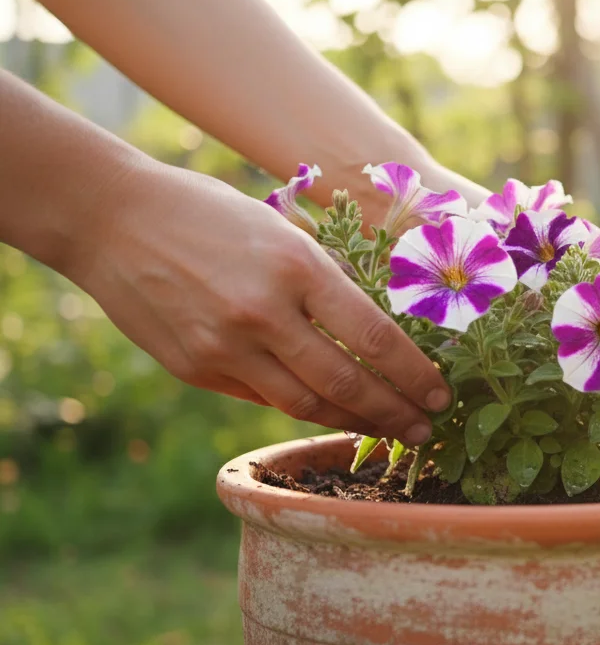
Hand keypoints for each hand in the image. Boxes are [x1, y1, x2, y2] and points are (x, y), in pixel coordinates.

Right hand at [70, 162, 448, 443]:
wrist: (112, 219)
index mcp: (296, 268)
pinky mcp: (196, 369)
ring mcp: (224, 347)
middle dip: (395, 413)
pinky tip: (330, 412)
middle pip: (346, 383)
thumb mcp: (282, 231)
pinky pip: (263, 398)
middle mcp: (263, 313)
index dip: (415, 375)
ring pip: (304, 404)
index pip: (375, 338)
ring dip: (353, 422)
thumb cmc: (210, 213)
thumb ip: (325, 282)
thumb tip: (377, 335)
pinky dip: (302, 408)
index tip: (441, 393)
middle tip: (426, 429)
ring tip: (388, 431)